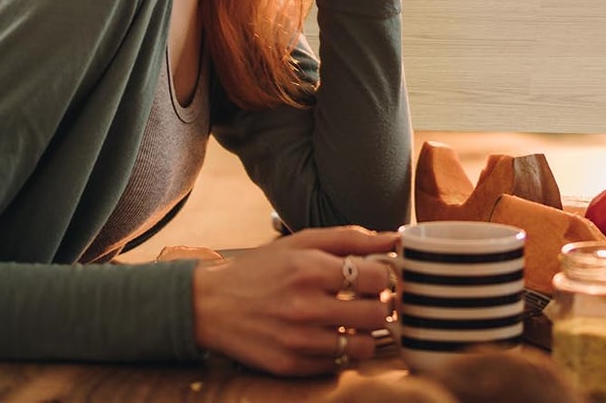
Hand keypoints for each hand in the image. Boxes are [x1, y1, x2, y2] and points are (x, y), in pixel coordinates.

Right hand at [191, 225, 398, 375]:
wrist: (211, 306)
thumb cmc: (263, 268)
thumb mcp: (304, 241)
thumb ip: (352, 238)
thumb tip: (394, 238)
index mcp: (311, 270)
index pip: (377, 277)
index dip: (383, 275)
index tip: (376, 276)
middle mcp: (306, 308)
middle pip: (376, 315)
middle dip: (380, 305)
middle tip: (369, 300)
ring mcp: (298, 342)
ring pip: (361, 346)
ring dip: (364, 333)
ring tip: (353, 320)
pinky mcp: (290, 367)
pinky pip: (336, 364)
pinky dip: (340, 351)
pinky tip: (329, 335)